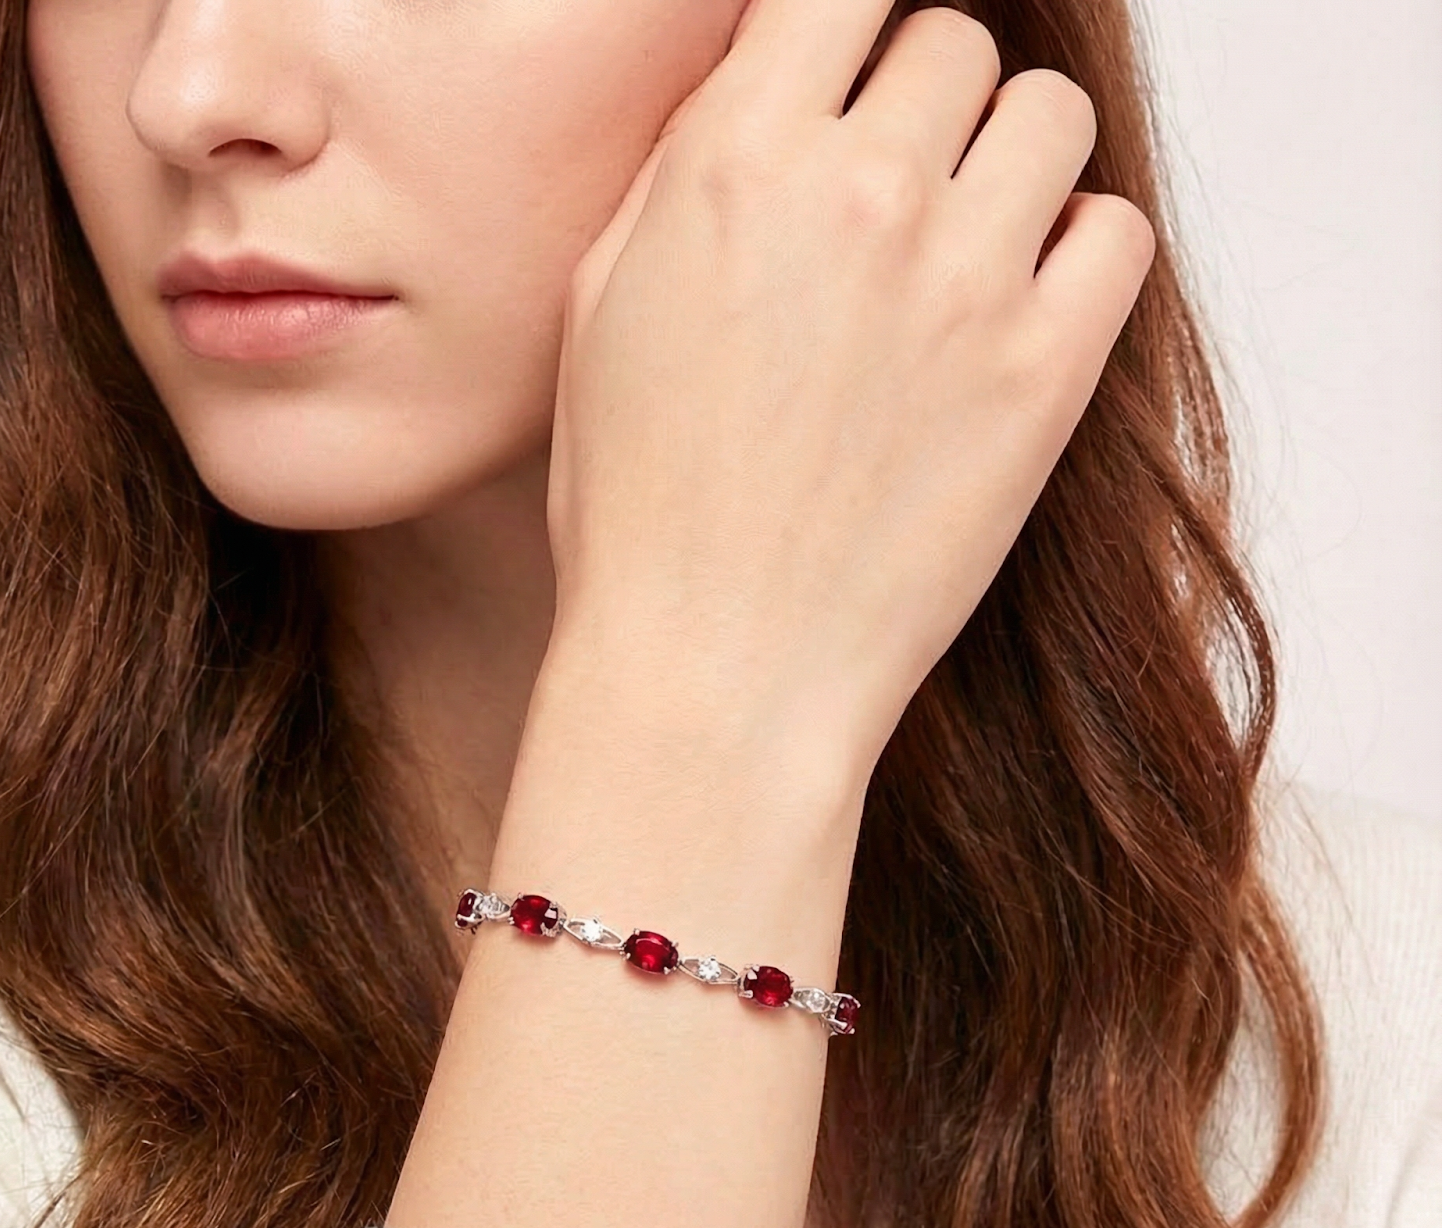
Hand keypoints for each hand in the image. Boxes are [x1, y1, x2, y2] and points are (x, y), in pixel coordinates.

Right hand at [543, 2, 1155, 789]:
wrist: (716, 672)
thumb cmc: (639, 516)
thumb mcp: (601, 312)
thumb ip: (685, 175)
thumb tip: (758, 95)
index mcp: (732, 164)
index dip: (843, 28)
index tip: (844, 75)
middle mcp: (860, 195)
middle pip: (952, 40)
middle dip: (923, 100)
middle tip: (896, 190)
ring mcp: (965, 283)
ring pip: (1049, 113)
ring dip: (1009, 161)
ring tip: (964, 246)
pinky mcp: (1046, 376)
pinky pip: (1116, 231)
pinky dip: (1077, 252)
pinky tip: (1015, 311)